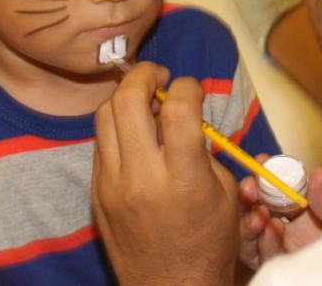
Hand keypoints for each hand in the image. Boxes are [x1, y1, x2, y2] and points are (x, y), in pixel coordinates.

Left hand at [92, 63, 239, 285]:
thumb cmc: (207, 245)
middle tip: (159, 75)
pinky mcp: (97, 193)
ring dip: (125, 98)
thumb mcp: (225, 195)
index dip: (187, 86)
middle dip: (144, 75)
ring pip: (105, 116)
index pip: (178, 108)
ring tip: (144, 100)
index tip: (192, 88)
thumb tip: (186, 116)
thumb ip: (204, 151)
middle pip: (128, 100)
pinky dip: (116, 128)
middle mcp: (142, 178)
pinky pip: (100, 144)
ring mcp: (112, 185)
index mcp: (183, 179)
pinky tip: (134, 133)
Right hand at [238, 166, 321, 265]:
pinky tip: (267, 233)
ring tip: (258, 213)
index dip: (264, 174)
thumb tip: (317, 174)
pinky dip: (259, 245)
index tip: (260, 160)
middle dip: (247, 196)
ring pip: (251, 234)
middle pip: (254, 209)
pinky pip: (261, 259)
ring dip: (247, 221)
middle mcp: (288, 228)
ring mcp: (284, 249)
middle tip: (249, 187)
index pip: (274, 187)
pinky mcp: (283, 268)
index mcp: (302, 209)